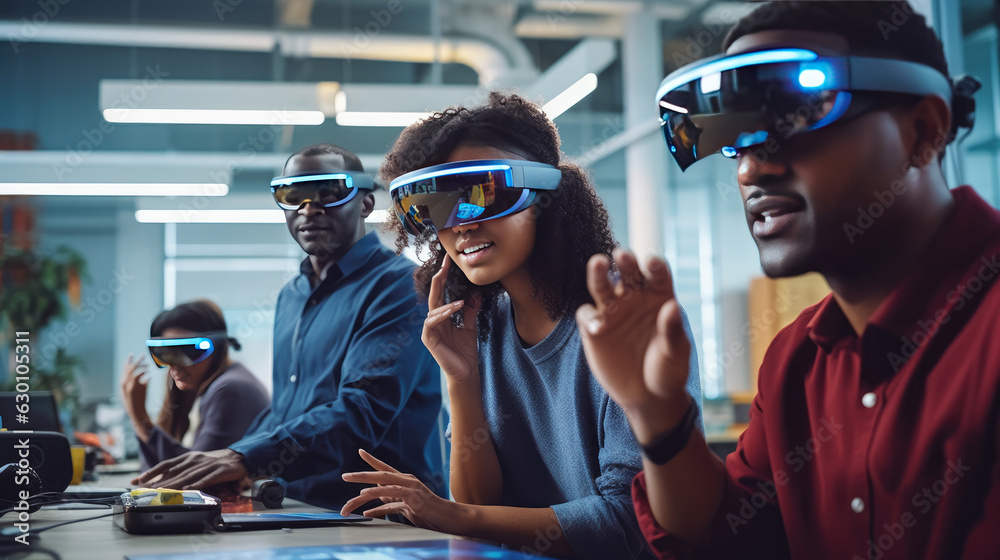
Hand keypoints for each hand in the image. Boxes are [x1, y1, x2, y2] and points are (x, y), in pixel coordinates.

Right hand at [120, 353, 151, 440]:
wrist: (136, 412)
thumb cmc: (136, 401)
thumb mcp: (134, 391)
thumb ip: (138, 382)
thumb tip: (146, 375)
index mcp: (122, 383)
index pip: (124, 369)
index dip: (128, 361)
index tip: (132, 354)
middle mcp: (124, 383)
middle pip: (130, 368)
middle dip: (136, 360)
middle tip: (143, 355)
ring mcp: (130, 385)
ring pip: (136, 371)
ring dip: (142, 367)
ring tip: (148, 366)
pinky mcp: (136, 388)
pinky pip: (142, 377)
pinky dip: (146, 374)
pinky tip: (150, 374)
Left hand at [132, 449, 249, 489]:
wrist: (239, 457)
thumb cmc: (215, 463)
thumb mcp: (197, 463)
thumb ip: (182, 470)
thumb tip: (162, 479)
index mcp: (189, 457)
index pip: (166, 464)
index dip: (151, 472)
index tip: (138, 480)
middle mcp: (196, 460)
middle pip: (174, 472)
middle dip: (158, 482)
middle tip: (144, 490)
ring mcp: (208, 465)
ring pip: (188, 476)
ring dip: (173, 485)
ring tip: (159, 492)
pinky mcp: (220, 471)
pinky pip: (207, 479)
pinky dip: (197, 484)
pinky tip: (187, 489)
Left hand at [341, 449, 465, 533]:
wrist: (448, 517)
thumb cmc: (427, 511)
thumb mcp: (405, 502)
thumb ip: (391, 497)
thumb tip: (376, 493)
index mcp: (404, 480)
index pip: (385, 468)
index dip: (372, 460)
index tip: (360, 451)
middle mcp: (407, 481)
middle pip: (381, 475)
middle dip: (362, 475)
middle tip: (345, 476)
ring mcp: (411, 490)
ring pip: (385, 487)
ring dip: (368, 492)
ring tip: (355, 496)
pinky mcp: (414, 501)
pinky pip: (394, 502)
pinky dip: (380, 508)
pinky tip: (367, 512)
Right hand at [422, 255, 480, 383]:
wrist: (465, 372)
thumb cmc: (465, 352)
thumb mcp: (470, 326)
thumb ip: (469, 310)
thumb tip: (474, 293)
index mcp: (442, 317)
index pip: (441, 293)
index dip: (444, 277)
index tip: (448, 262)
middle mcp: (433, 321)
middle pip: (434, 296)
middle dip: (439, 279)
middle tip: (445, 263)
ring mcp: (429, 330)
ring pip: (432, 309)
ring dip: (446, 303)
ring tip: (460, 301)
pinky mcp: (428, 339)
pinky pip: (431, 322)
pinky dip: (442, 315)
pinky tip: (453, 310)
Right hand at [576, 249, 690, 441]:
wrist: (648, 395)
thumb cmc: (668, 371)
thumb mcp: (676, 354)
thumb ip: (673, 331)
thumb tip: (673, 307)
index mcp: (659, 297)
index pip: (657, 274)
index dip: (655, 266)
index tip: (652, 263)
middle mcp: (634, 298)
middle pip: (628, 273)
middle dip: (626, 262)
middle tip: (622, 255)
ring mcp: (612, 311)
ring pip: (602, 285)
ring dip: (598, 273)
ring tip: (598, 263)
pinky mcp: (594, 328)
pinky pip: (587, 315)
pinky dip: (590, 317)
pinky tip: (598, 327)